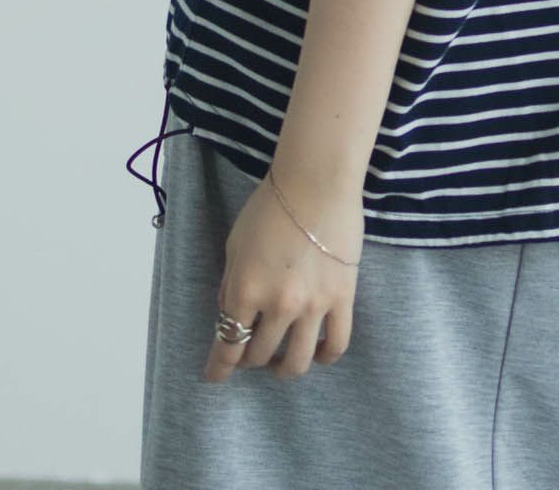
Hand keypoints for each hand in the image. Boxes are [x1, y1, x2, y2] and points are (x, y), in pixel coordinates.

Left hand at [204, 165, 364, 382]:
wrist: (317, 181)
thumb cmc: (270, 206)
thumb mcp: (235, 244)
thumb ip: (230, 284)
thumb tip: (230, 314)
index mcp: (245, 291)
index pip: (227, 345)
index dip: (219, 368)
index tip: (215, 376)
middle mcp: (277, 306)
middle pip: (259, 355)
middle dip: (249, 358)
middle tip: (252, 349)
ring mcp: (313, 306)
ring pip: (298, 362)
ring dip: (284, 368)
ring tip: (283, 360)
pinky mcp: (343, 298)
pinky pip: (337, 344)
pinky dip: (325, 357)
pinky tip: (318, 352)